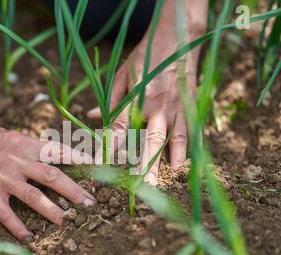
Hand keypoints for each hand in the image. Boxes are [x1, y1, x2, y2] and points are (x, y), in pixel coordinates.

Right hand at [0, 119, 94, 239]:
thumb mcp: (4, 134)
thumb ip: (24, 145)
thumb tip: (42, 152)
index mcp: (22, 143)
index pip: (57, 150)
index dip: (79, 157)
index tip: (96, 165)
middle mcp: (16, 160)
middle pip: (52, 176)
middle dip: (73, 190)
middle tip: (89, 203)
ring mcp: (1, 178)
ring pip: (33, 197)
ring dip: (51, 211)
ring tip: (64, 222)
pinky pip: (5, 214)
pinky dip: (17, 227)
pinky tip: (27, 237)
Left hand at [87, 3, 206, 185]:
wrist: (177, 41)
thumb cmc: (145, 58)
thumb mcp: (121, 75)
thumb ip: (109, 100)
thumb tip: (91, 117)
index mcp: (136, 98)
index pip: (120, 128)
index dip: (109, 147)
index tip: (99, 164)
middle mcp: (156, 107)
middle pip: (148, 140)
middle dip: (143, 165)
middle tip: (139, 186)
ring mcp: (175, 109)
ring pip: (170, 140)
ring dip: (166, 162)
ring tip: (162, 182)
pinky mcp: (189, 108)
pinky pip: (189, 133)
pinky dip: (186, 150)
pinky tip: (181, 166)